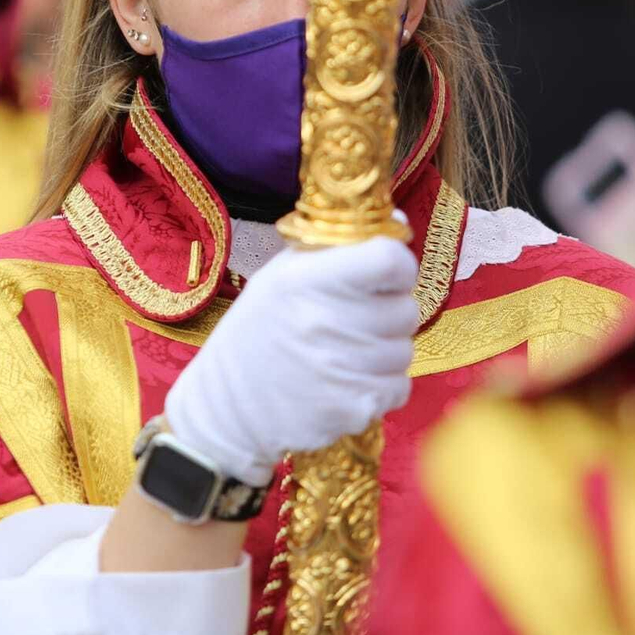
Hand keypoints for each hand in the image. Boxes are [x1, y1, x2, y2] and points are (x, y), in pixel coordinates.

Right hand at [164, 236, 419, 486]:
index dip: (396, 266)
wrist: (228, 406)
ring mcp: (344, 368)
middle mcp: (328, 321)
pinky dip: (380, 387)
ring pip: (404, 351)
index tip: (382, 277)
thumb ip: (337, 250)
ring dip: (384, 352)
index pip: (391, 261)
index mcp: (308, 279)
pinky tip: (346, 383)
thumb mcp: (280, 276)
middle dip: (388, 313)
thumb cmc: (258, 332)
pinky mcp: (355, 408)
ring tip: (344, 354)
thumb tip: (398, 226)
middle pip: (405, 308)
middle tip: (354, 321)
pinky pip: (397, 388)